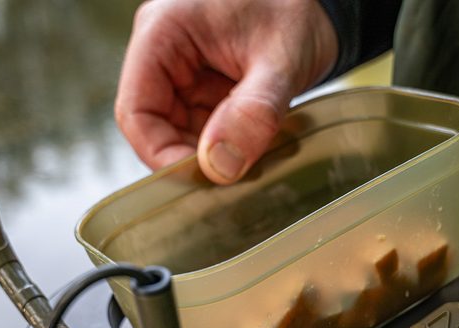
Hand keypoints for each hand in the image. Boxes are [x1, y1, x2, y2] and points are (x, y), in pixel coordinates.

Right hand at [115, 0, 337, 183]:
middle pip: (156, 128)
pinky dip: (228, 147)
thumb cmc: (297, 9)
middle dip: (193, 157)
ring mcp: (183, 74)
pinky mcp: (205, 90)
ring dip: (214, 156)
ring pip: (181, 135)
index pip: (136, 111)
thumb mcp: (281, 60)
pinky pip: (204, 131)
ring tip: (253, 157)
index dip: (161, 154)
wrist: (322, 8)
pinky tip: (255, 147)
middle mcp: (164, 54)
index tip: (202, 179)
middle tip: (236, 177)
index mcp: (164, 33)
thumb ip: (253, 113)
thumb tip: (220, 167)